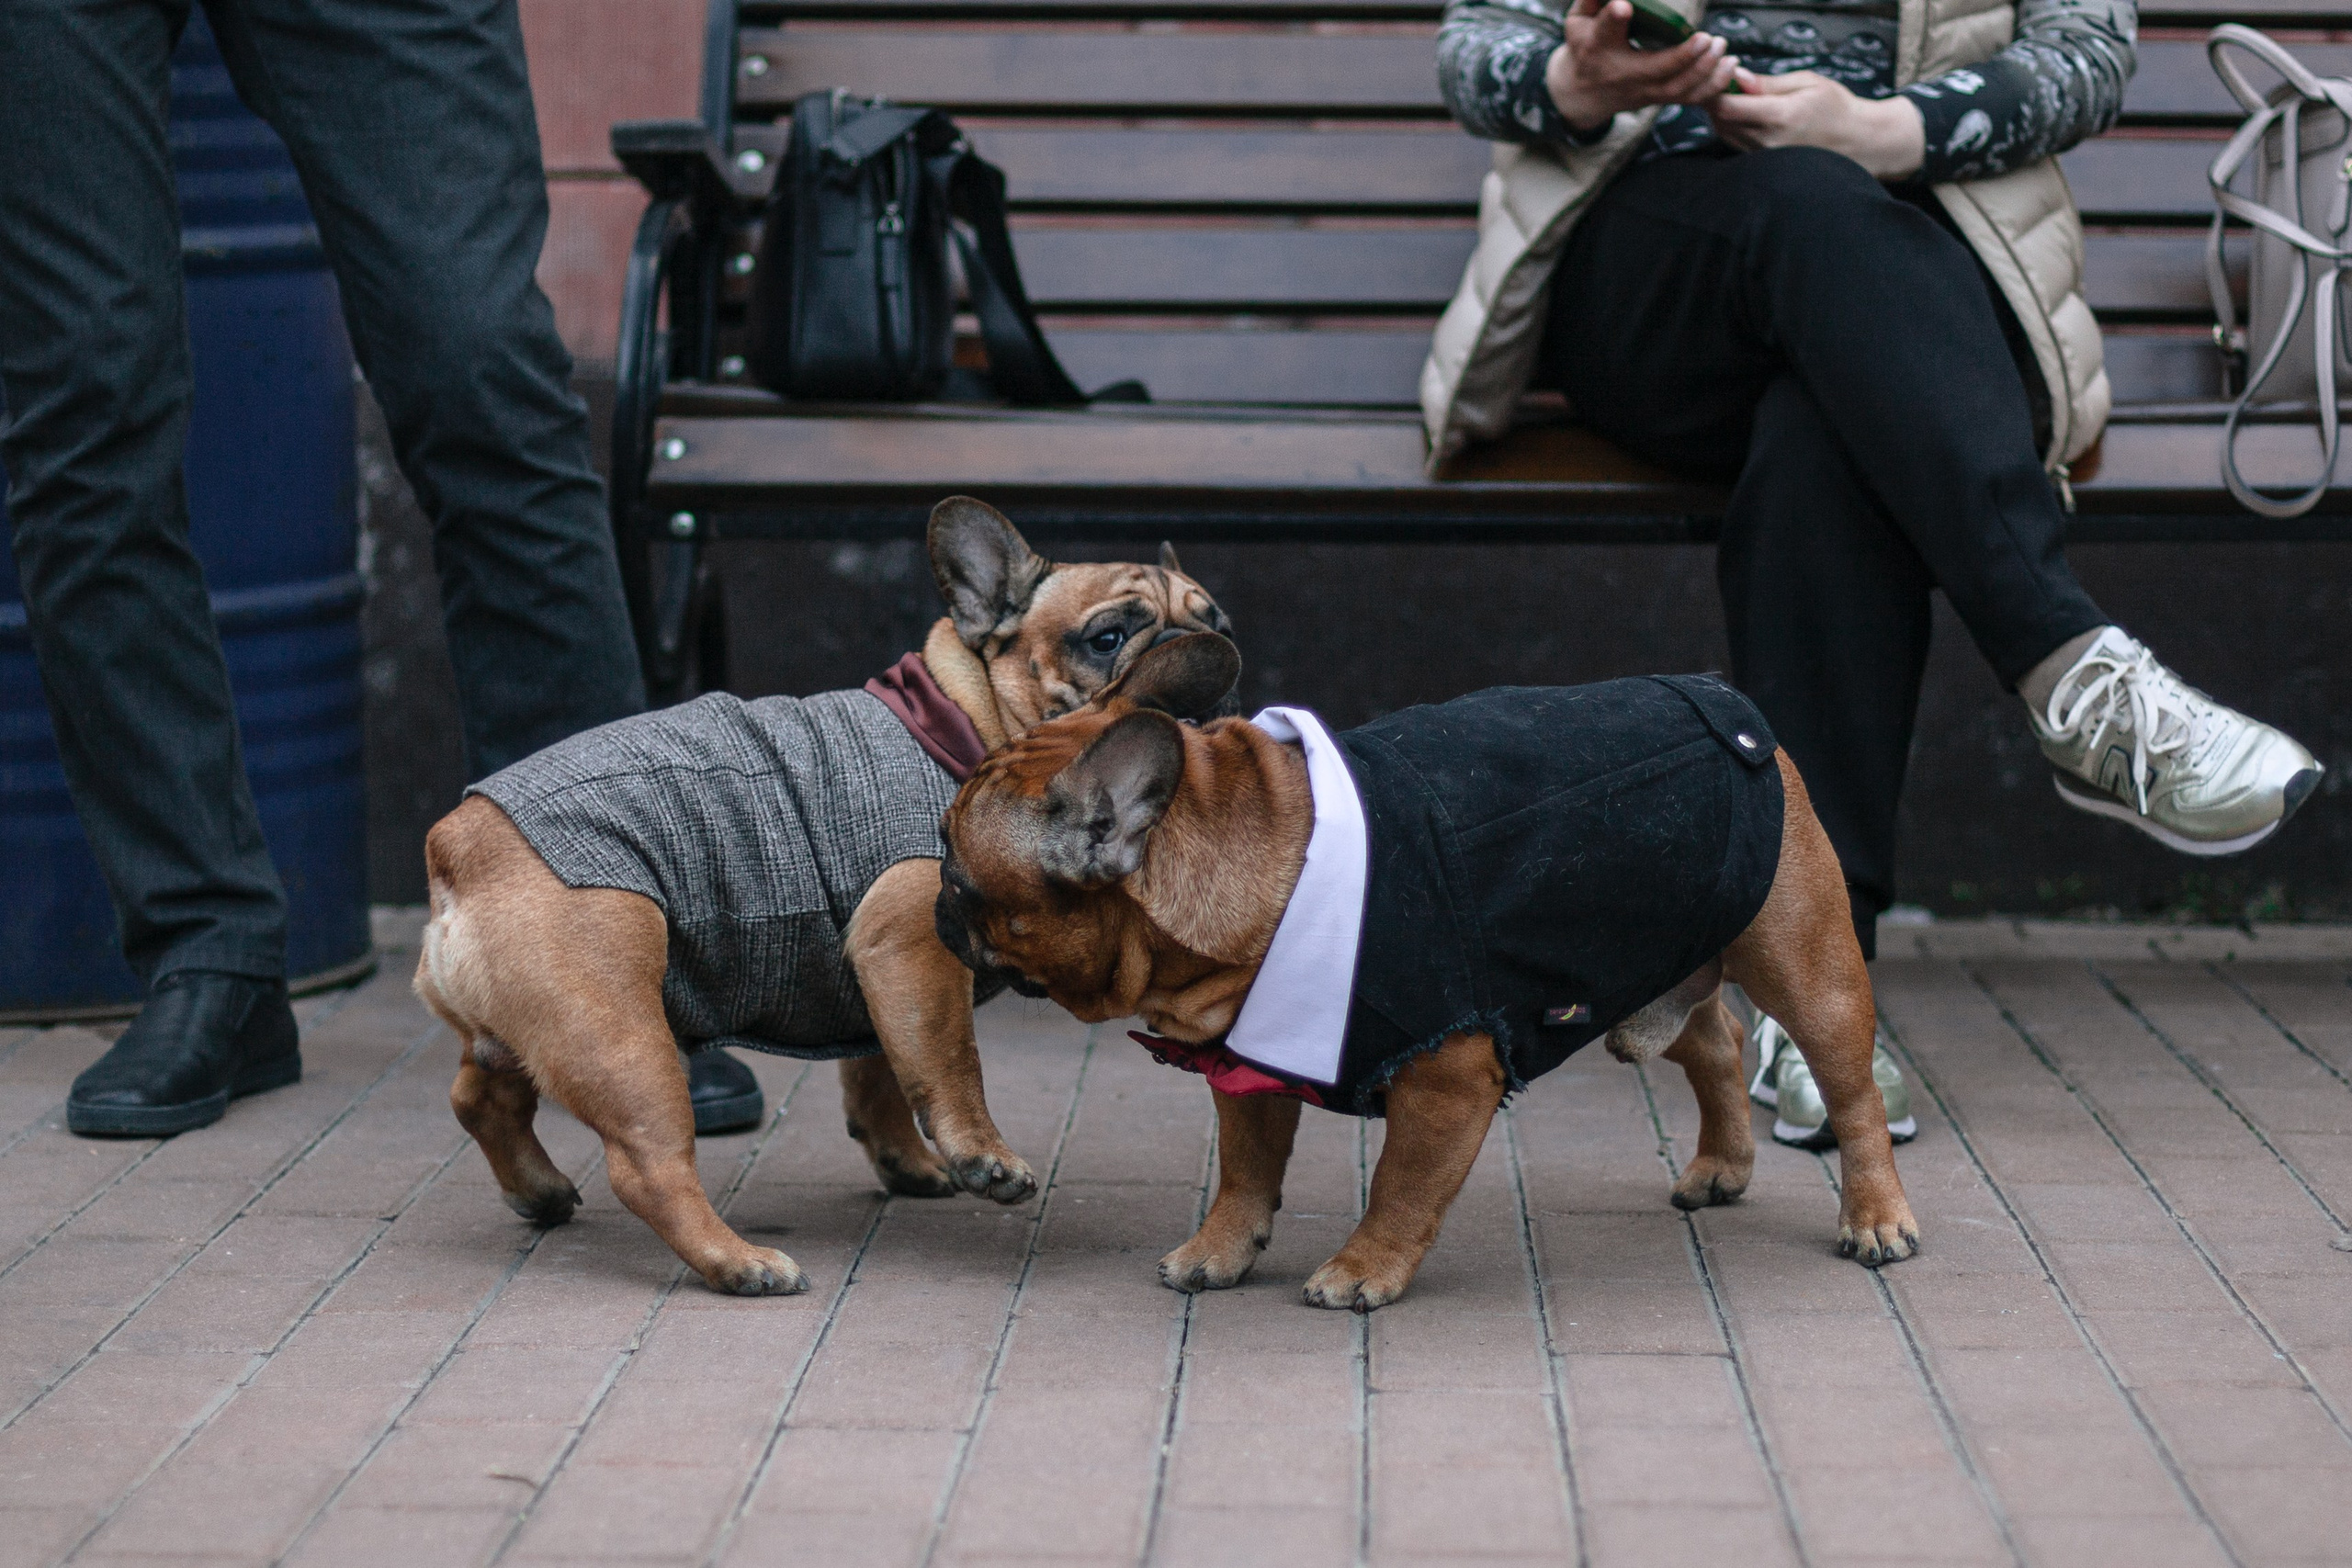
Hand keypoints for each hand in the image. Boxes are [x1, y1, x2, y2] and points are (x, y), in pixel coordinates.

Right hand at [1544, 0, 1738, 134]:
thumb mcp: (1577, 21)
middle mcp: (1622, 72)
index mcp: (1597, 46)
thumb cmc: (1584, 47)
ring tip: (1722, 47)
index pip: (1605, 31)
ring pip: (1677, 88)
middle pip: (1654, 69)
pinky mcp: (1657, 99)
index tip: (1623, 6)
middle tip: (1706, 37)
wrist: (1581, 95)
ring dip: (1704, 70)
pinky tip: (1730, 66)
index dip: (1614, 18)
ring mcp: (1642, 90)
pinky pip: (1689, 98)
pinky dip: (1713, 85)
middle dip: (1683, 56)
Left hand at [1710, 69, 1925, 180]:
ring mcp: (1764, 157)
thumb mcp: (1807, 83)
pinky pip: (1735, 143)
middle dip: (1716, 100)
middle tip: (1728, 82)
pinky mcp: (1763, 165)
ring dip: (1723, 114)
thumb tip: (1736, 76)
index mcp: (1780, 117)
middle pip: (1720, 121)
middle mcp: (1767, 142)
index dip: (1716, 89)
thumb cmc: (1836, 108)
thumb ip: (1768, 83)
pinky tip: (1746, 114)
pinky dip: (1733, 126)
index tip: (1723, 74)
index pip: (1727, 107)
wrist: (1856, 142)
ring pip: (1725, 133)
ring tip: (1740, 96)